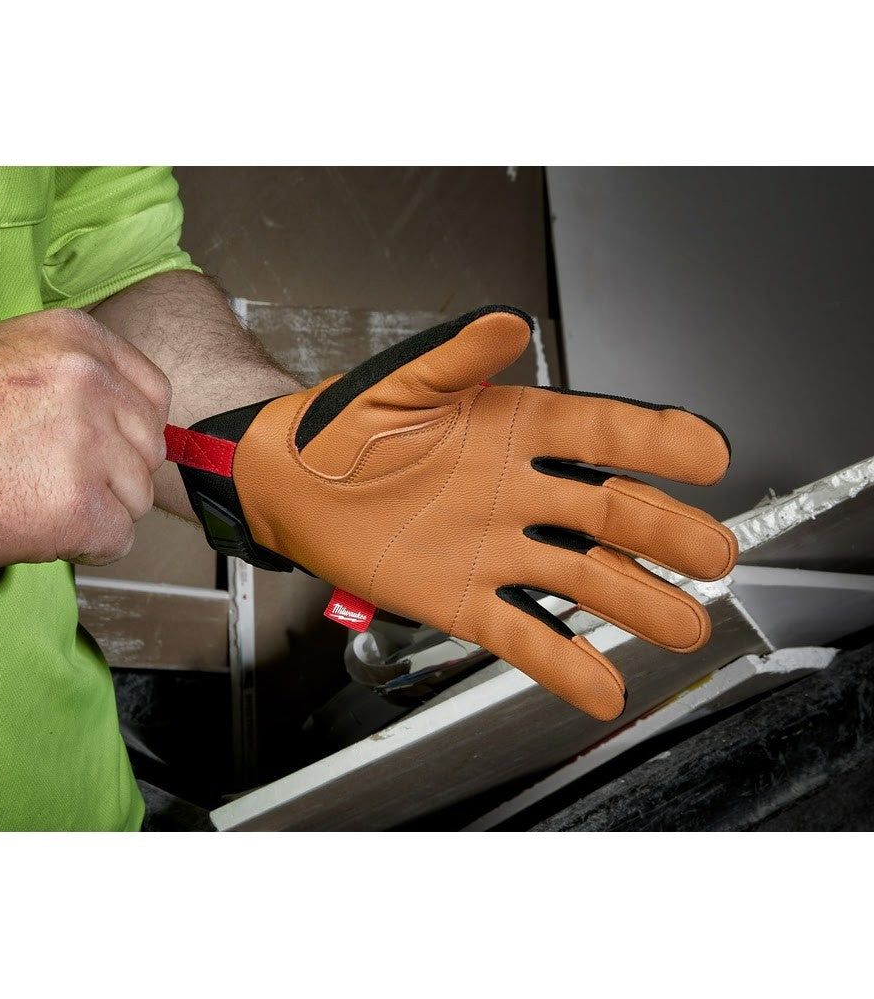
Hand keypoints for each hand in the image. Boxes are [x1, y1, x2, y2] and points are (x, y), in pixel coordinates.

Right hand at [0, 308, 170, 567]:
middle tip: (53, 480)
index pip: (154, 395)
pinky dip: (86, 546)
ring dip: (98, 511)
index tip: (103, 449)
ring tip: (36, 500)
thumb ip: (78, 379)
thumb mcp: (10, 360)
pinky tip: (40, 528)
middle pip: (148, 450)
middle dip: (112, 475)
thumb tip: (129, 420)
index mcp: (77, 339)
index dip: (130, 432)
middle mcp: (91, 382)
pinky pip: (119, 539)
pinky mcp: (77, 505)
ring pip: (138, 497)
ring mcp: (87, 443)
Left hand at [175, 306, 737, 720]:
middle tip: (714, 553)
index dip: (655, 444)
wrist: (295, 483)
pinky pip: (525, 633)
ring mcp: (498, 550)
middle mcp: (520, 493)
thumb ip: (454, 357)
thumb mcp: (398, 383)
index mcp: (513, 430)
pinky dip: (564, 663)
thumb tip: (504, 322)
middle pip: (611, 514)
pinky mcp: (466, 599)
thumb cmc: (344, 426)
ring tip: (684, 625)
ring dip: (636, 604)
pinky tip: (603, 685)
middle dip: (667, 534)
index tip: (707, 454)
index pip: (599, 434)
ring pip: (582, 579)